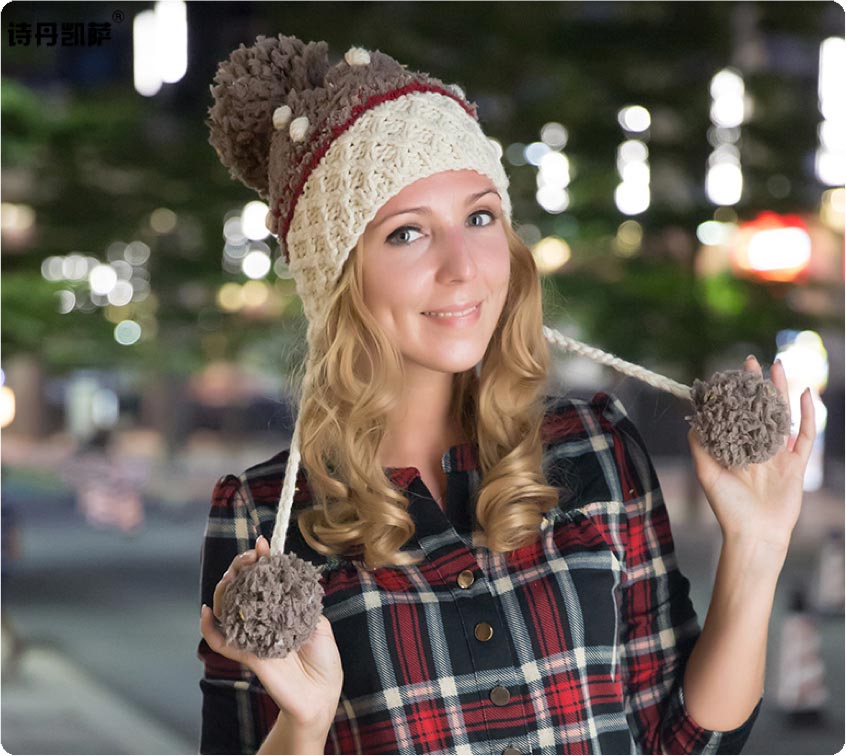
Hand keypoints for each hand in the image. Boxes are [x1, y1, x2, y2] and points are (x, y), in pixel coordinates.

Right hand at [200, 535, 343, 732]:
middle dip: (240, 568)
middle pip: (239, 590)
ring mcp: (251, 637)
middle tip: (249, 556)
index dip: (258, 562)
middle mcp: (260, 622)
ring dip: (225, 588)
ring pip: (226, 609)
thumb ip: (302, 600)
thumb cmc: (323, 661)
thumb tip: (290, 572)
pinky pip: (221, 641)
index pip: (260, 582)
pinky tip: (206, 611)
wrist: (322, 694)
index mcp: (276, 612)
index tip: (262, 545)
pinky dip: (209, 627)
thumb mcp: (318, 622)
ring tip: (232, 574)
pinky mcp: (248, 656)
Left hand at [687, 356, 815, 552]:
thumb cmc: (727, 508)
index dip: (734, 395)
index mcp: (737, 449)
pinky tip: (806, 394)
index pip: (736, 414)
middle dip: (757, 385)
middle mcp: (758, 448)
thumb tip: (693, 421)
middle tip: (752, 361)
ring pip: (782, 415)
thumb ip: (700, 447)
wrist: (754, 534)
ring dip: (781, 391)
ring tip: (778, 367)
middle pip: (759, 408)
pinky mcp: (797, 465)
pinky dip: (807, 415)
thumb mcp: (707, 473)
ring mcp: (779, 455)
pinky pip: (806, 436)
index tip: (728, 374)